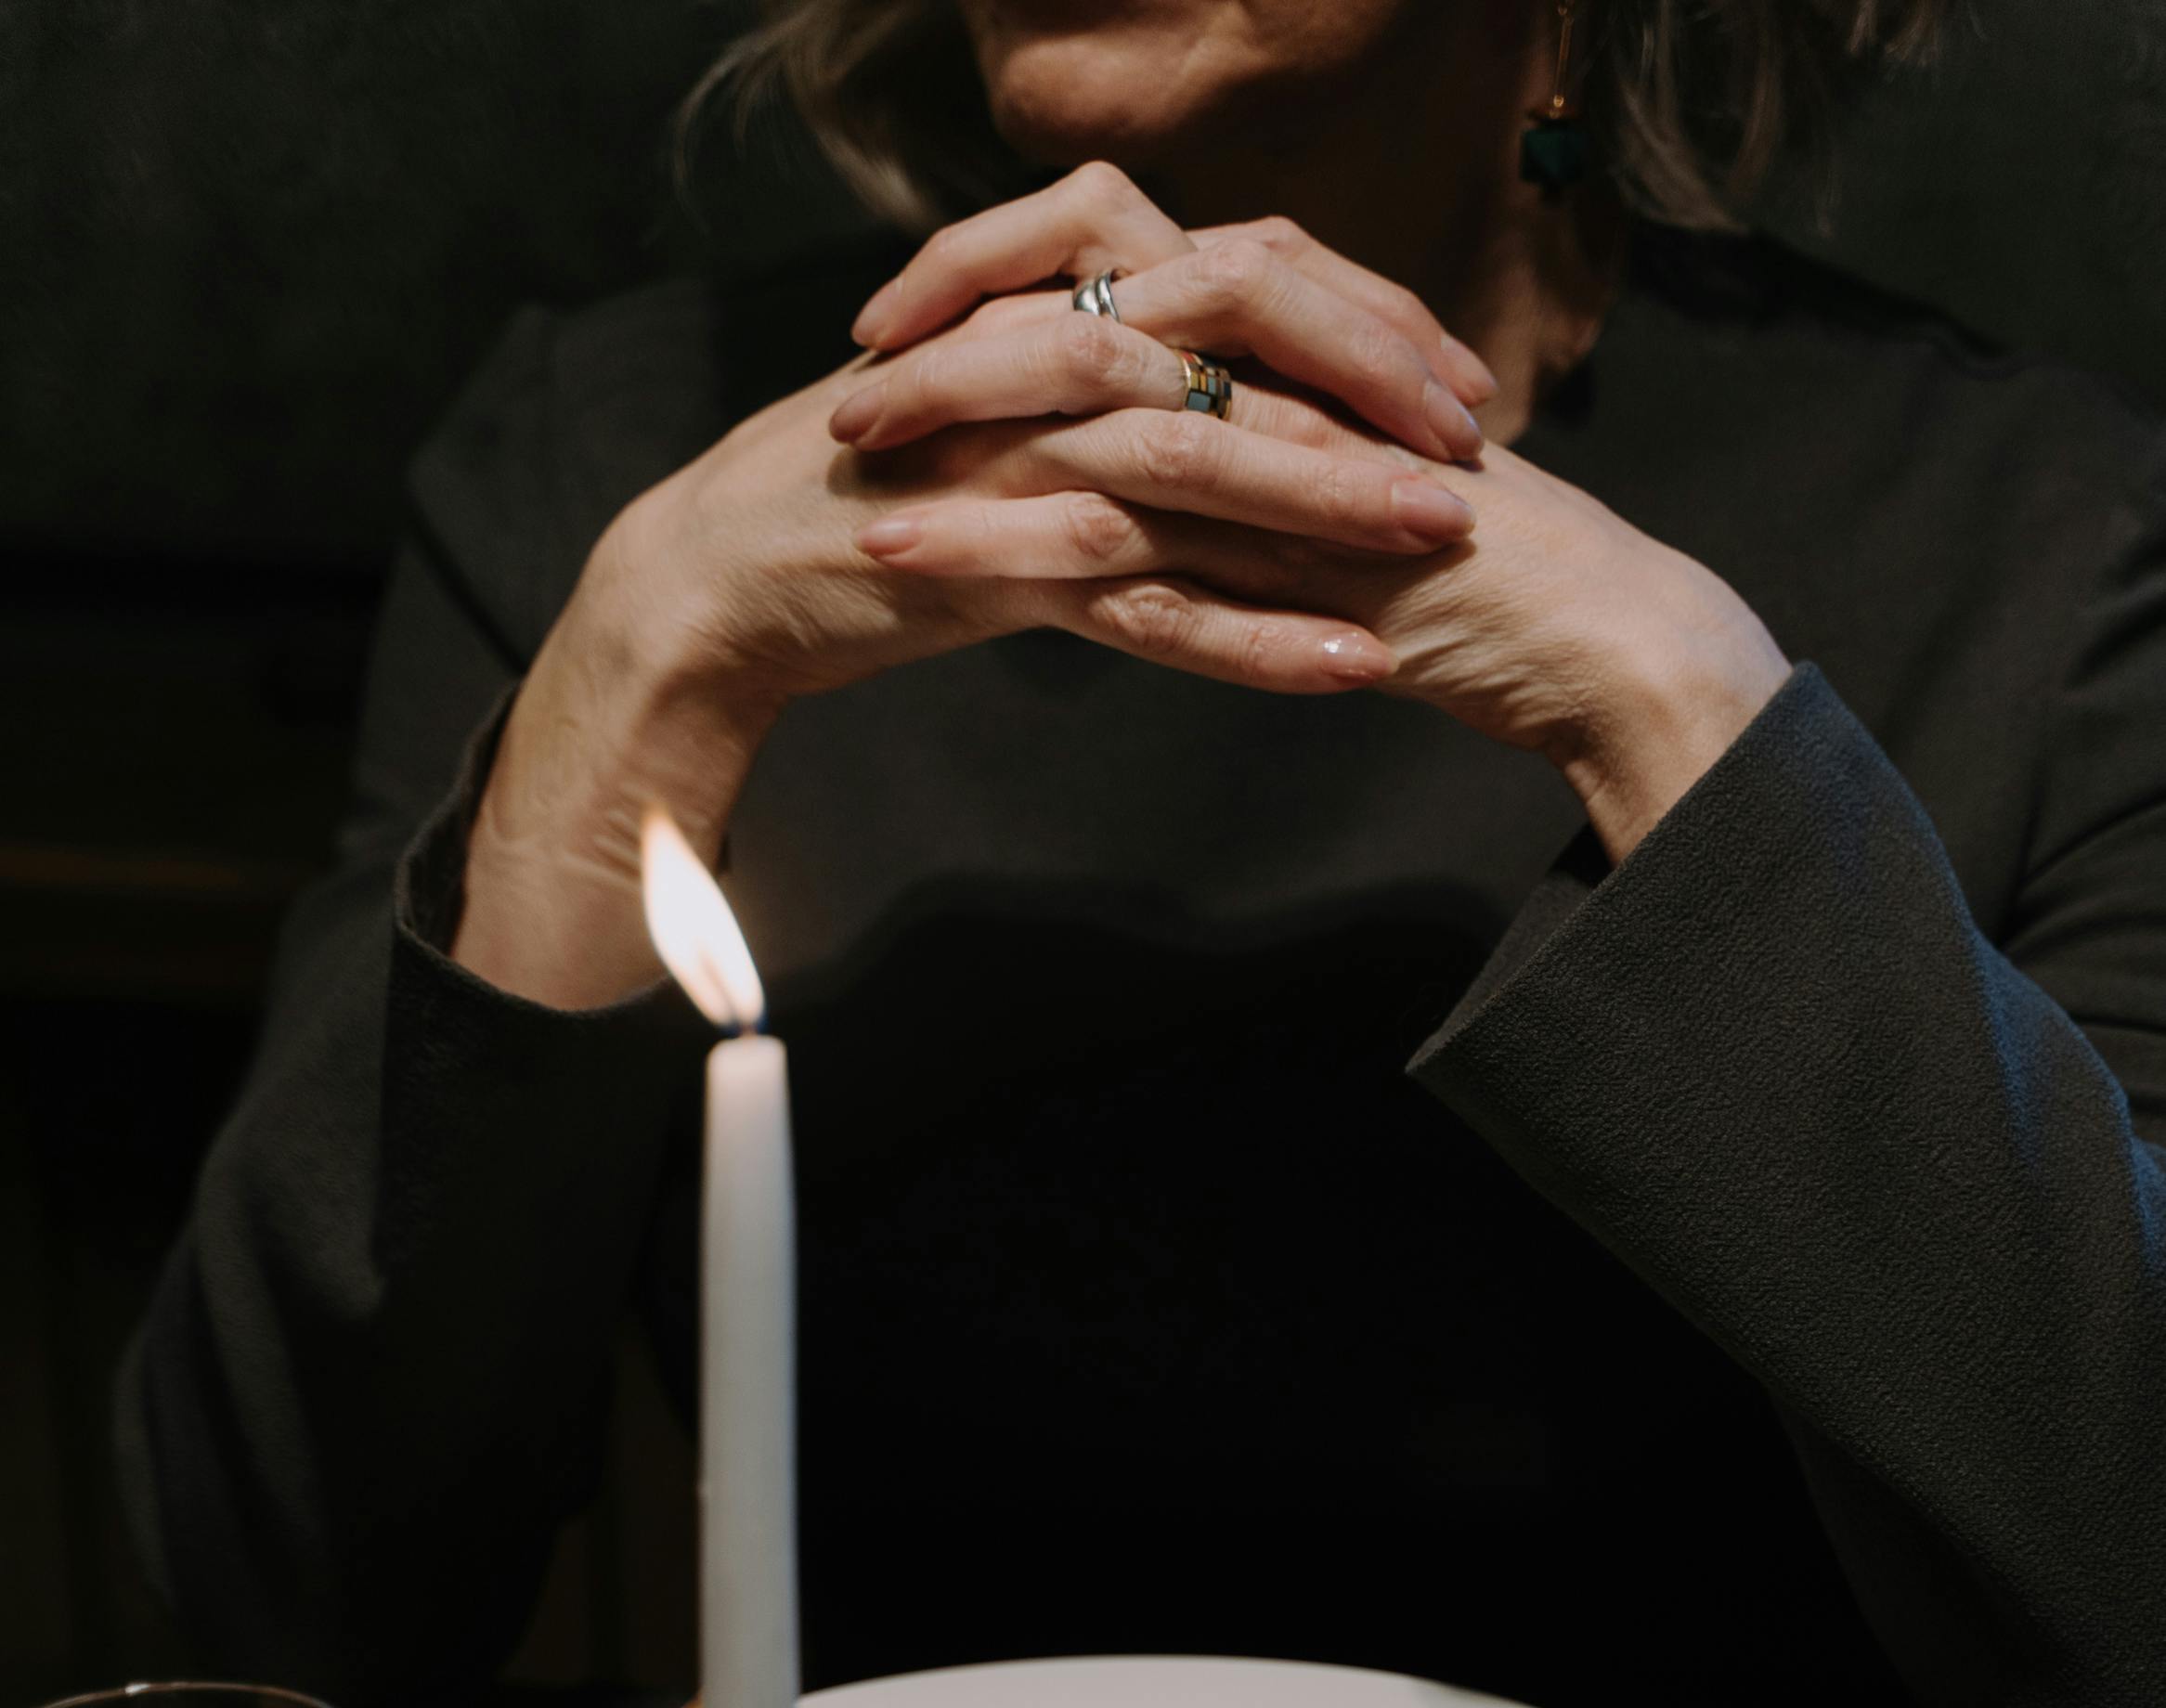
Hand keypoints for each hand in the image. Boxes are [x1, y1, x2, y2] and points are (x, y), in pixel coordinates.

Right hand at [456, 224, 1480, 1007]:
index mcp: (1057, 310)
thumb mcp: (995, 412)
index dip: (1359, 316)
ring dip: (1338, 502)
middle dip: (1372, 384)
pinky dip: (1259, 639)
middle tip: (1477, 443)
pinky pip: (1152, 604)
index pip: (1240, 271)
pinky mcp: (998, 564)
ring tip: (1447, 544)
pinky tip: (1349, 666)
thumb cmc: (865, 497)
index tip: (1453, 379)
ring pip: (1207, 459)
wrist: (724, 573)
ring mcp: (1022, 460)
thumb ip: (1100, 391)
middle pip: (1241, 333)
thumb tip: (1220, 406)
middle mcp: (1048, 362)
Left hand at [843, 162, 1784, 856]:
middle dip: (954, 341)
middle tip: (848, 389)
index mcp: (1287, 340)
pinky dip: (1013, 548)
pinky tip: (918, 567)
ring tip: (850, 480)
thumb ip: (1263, 468)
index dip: (1006, 274)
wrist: (1594, 635)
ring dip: (959, 444)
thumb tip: (1162, 464)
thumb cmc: (1483, 578)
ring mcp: (1282, 459)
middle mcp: (1278, 373)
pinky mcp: (1285, 558)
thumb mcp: (1345, 500)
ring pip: (1089, 413)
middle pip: (1086, 307)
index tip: (908, 322)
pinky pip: (1128, 539)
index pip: (1123, 255)